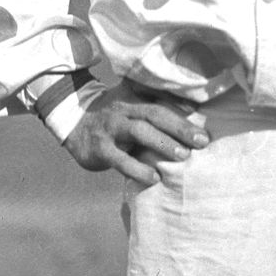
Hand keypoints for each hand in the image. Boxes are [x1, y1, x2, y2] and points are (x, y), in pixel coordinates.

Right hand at [62, 82, 208, 184]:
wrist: (71, 124)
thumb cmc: (113, 117)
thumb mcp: (130, 102)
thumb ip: (156, 104)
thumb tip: (194, 110)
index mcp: (132, 97)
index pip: (160, 98)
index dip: (182, 106)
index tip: (204, 116)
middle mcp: (122, 110)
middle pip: (154, 113)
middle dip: (179, 126)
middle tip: (201, 140)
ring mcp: (110, 129)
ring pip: (138, 132)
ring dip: (162, 143)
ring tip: (183, 156)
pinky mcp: (100, 150)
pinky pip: (120, 160)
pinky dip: (138, 169)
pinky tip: (154, 178)